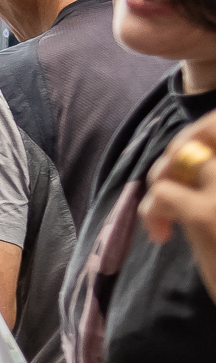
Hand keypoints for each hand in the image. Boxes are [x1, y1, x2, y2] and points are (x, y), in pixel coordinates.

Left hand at [141, 112, 215, 303]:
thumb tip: (192, 160)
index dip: (205, 130)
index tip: (190, 152)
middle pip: (213, 127)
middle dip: (181, 148)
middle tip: (168, 179)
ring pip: (182, 158)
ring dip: (163, 179)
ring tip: (165, 213)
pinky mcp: (207, 215)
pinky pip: (162, 193)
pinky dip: (152, 211)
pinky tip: (162, 235)